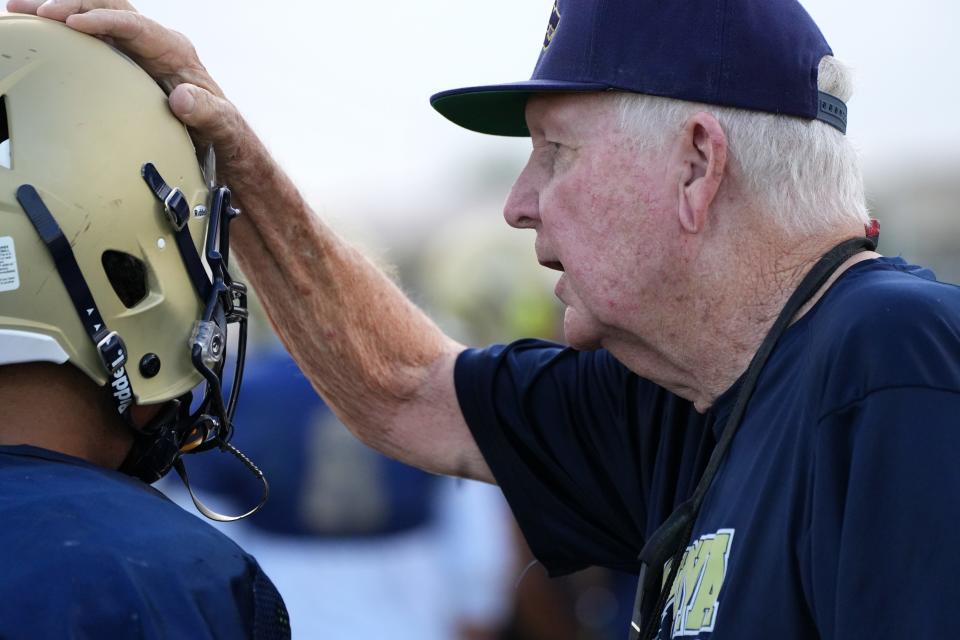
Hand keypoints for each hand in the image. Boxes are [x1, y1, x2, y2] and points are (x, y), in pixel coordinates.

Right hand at [7, 0, 251, 178]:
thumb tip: (182, 98)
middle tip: (33, 10)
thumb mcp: (220, 123)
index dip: (104, 21)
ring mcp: (134, 46)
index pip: (135, 25)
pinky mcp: (122, 56)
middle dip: (70, 4)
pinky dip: (60, 28)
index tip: (74, 23)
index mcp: (174, 49)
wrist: (216, 133)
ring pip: (91, 14)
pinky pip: (87, 35)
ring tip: (16, 9)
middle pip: (108, 7)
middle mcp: (152, 40)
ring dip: (56, 8)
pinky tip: (32, 28)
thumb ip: (207, 111)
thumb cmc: (219, 126)